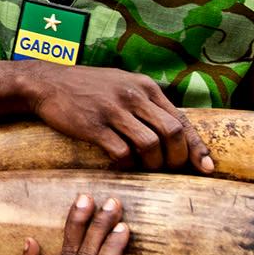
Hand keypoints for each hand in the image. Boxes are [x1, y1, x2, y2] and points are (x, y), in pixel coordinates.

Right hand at [19, 62, 213, 171]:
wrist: (47, 83)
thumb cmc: (88, 88)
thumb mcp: (123, 84)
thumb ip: (147, 102)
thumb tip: (173, 130)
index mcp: (146, 86)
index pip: (181, 119)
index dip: (197, 147)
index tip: (206, 168)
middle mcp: (134, 95)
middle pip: (171, 133)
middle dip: (177, 159)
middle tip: (171, 171)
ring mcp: (113, 110)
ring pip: (150, 145)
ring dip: (153, 165)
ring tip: (147, 171)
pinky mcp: (93, 125)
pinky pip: (120, 152)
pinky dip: (126, 165)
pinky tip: (122, 166)